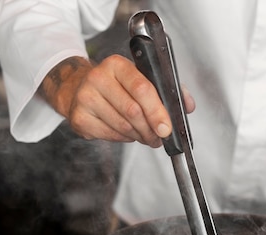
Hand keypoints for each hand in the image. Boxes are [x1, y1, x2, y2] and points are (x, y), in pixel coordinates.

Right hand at [39, 55, 195, 146]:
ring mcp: (85, 97)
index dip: (157, 111)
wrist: (77, 90)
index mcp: (117, 65)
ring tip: (145, 135)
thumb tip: (188, 105)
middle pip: (133, 111)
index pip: (142, 88)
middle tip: (159, 136)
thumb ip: (168, 90)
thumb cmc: (116, 86)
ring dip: (140, 136)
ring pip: (124, 126)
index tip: (167, 128)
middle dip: (151, 129)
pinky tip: (126, 132)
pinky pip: (112, 135)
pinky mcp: (79, 118)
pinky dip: (124, 138)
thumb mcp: (141, 78)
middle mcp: (98, 77)